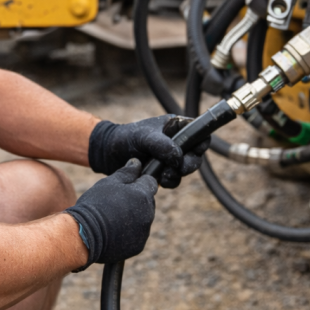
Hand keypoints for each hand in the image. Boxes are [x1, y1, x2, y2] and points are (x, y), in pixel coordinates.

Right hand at [65, 159, 157, 268]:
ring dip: (133, 217)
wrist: (83, 234)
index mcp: (143, 195)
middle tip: (116, 203)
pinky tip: (114, 231)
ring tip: (113, 218)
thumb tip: (137, 163)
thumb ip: (127, 172)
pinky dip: (129, 233)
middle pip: (148, 202)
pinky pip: (137, 235)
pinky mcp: (138, 246)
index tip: (128, 185)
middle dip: (137, 200)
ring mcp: (144, 232)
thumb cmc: (95, 204)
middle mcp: (148, 214)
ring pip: (143, 219)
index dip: (139, 181)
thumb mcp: (109, 183)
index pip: (150, 182)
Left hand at [88, 115, 210, 188]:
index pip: (198, 132)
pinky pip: (174, 179)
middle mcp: (176, 142)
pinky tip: (159, 180)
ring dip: (178, 174)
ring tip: (164, 175)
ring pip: (186, 169)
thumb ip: (162, 145)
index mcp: (175, 127)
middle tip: (179, 168)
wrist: (108, 154)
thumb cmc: (125, 138)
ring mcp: (170, 158)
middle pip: (196, 155)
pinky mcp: (163, 171)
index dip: (201, 142)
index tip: (195, 150)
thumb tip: (178, 157)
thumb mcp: (144, 137)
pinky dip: (170, 181)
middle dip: (189, 164)